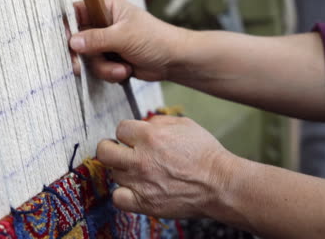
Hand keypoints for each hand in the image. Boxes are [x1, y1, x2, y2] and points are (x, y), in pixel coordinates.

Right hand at [70, 0, 188, 82]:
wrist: (173, 61)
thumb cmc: (155, 39)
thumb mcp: (124, 36)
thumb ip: (97, 38)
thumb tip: (73, 42)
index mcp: (107, 8)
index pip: (78, 12)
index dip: (70, 27)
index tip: (68, 42)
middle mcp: (105, 24)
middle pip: (80, 40)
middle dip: (88, 56)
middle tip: (81, 66)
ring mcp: (107, 43)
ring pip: (90, 58)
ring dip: (104, 68)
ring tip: (123, 68)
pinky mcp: (111, 59)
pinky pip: (99, 69)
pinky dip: (111, 73)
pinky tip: (126, 70)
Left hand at [96, 115, 237, 217]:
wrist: (219, 184)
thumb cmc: (205, 154)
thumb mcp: (184, 124)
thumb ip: (158, 121)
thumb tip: (142, 124)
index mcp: (150, 136)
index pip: (120, 129)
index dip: (127, 133)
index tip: (133, 138)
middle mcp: (141, 159)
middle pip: (104, 151)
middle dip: (110, 148)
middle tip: (118, 150)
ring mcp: (140, 182)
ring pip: (114, 173)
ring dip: (123, 170)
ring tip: (139, 171)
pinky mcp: (144, 203)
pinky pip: (118, 198)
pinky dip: (123, 194)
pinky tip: (133, 189)